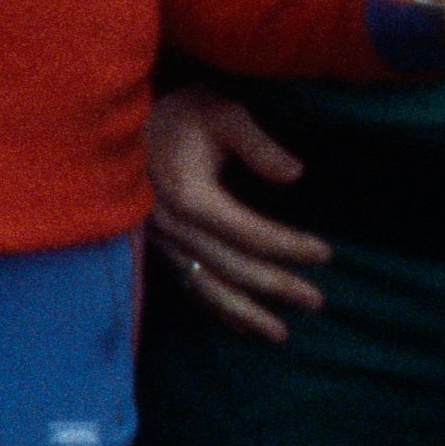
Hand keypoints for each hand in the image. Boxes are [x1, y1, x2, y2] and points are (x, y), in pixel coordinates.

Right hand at [143, 88, 324, 339]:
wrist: (118, 121)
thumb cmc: (176, 113)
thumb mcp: (219, 113)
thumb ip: (257, 144)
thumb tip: (294, 174)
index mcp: (189, 195)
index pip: (249, 232)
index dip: (289, 246)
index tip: (326, 254)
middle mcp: (171, 225)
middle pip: (231, 266)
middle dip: (276, 285)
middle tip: (317, 301)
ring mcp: (159, 239)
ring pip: (205, 285)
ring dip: (244, 312)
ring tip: (279, 333)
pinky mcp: (154, 245)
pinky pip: (185, 283)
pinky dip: (214, 306)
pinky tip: (237, 323)